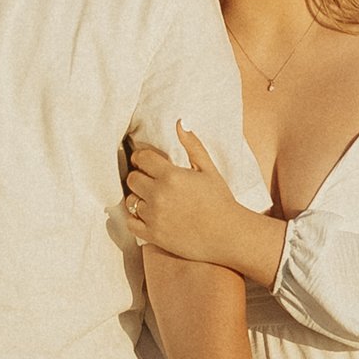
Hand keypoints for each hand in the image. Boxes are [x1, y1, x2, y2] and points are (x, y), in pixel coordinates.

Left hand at [125, 126, 253, 269]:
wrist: (228, 234)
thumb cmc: (220, 200)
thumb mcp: (209, 169)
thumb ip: (192, 145)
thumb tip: (180, 122)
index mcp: (171, 176)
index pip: (141, 159)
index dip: (142, 158)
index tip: (147, 162)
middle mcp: (159, 195)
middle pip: (132, 179)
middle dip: (140, 177)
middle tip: (151, 181)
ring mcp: (154, 216)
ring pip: (130, 201)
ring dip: (139, 198)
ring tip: (153, 200)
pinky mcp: (153, 235)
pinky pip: (131, 223)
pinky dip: (135, 219)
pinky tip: (148, 216)